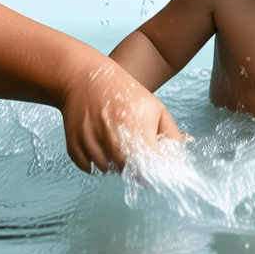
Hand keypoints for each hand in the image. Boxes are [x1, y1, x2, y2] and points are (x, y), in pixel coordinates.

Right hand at [60, 60, 181, 171]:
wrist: (85, 79)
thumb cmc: (125, 93)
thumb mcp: (157, 109)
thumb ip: (172, 137)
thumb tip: (179, 163)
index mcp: (138, 133)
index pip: (152, 171)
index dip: (156, 171)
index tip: (156, 164)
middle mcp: (114, 144)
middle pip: (132, 174)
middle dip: (138, 166)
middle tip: (136, 146)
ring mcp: (93, 148)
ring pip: (111, 172)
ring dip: (116, 163)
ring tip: (116, 137)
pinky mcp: (75, 151)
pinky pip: (92, 169)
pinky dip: (97, 159)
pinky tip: (100, 138)